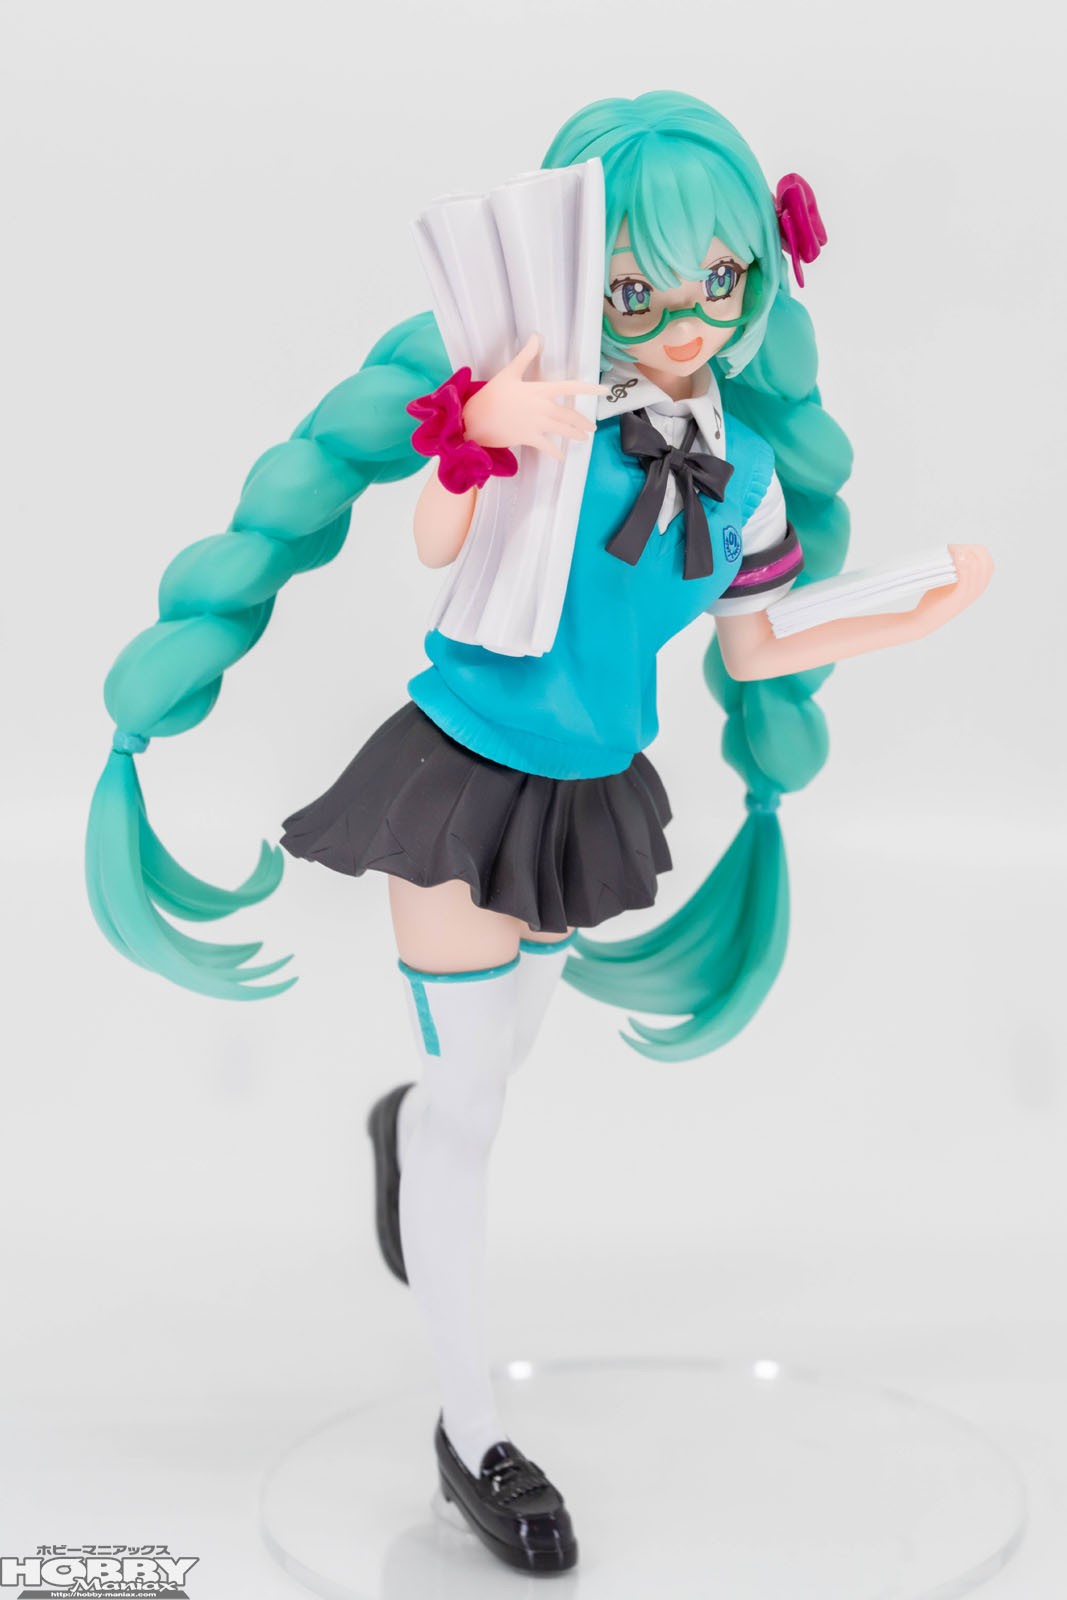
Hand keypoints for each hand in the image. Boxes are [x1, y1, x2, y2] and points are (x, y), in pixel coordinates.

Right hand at [462, 334, 606, 462]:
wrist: (474, 419)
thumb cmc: (491, 395)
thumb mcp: (509, 372)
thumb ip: (526, 356)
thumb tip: (537, 336)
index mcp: (539, 390)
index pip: (570, 387)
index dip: (589, 389)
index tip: (604, 392)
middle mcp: (541, 407)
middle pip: (569, 414)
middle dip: (582, 421)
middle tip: (591, 426)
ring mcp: (535, 424)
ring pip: (562, 430)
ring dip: (575, 434)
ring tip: (584, 438)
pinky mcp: (528, 437)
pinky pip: (547, 447)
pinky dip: (556, 453)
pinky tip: (563, 457)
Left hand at [914, 544, 994, 633]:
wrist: (923, 620)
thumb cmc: (934, 600)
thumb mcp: (949, 581)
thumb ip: (956, 568)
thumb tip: (955, 547)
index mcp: (977, 585)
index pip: (987, 561)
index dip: (975, 550)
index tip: (958, 547)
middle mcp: (977, 590)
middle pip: (984, 561)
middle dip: (970, 550)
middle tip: (952, 548)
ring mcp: (970, 594)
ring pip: (977, 567)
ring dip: (964, 554)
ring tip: (951, 549)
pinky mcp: (960, 597)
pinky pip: (966, 576)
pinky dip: (962, 564)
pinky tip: (954, 559)